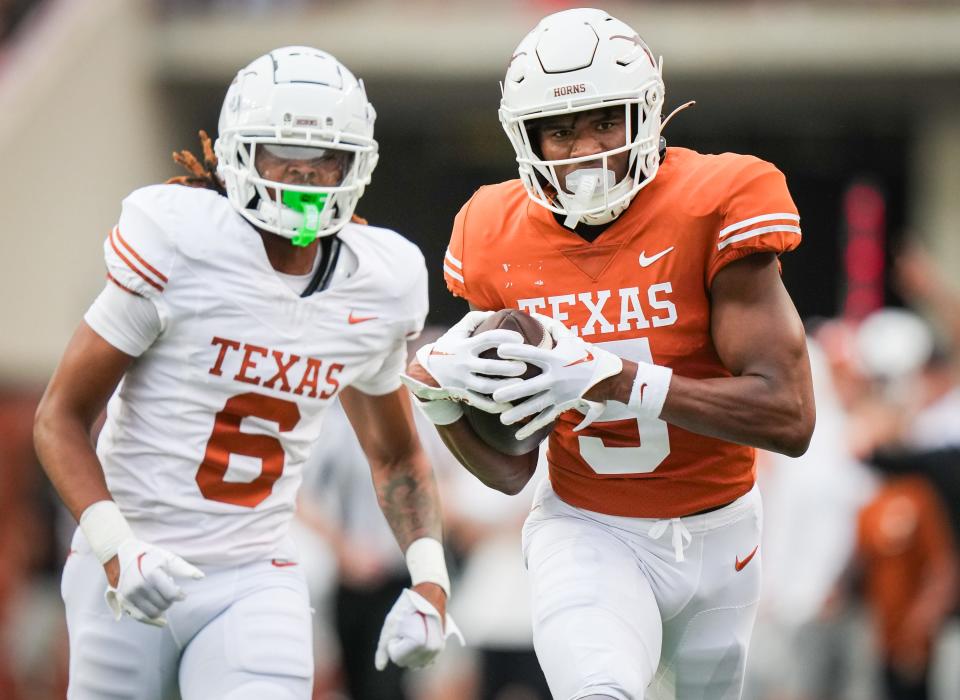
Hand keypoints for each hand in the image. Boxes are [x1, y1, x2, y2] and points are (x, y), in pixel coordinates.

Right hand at [104, 538, 203, 626]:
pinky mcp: (123, 601)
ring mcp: (130, 595)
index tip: (181, 593)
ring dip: (162, 608)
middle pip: (163, 604)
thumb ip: (184, 569)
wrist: (121, 554)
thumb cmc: (149, 555)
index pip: (171, 594)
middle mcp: (139, 586)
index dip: (180, 595)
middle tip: (169, 591)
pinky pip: (140, 617)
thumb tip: (201, 577)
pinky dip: (151, 619)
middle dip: (170, 600)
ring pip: (153, 613)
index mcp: (151, 574)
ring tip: (162, 597)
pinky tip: (161, 619)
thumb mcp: (167, 558)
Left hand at [375, 587, 463, 670]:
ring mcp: (438, 649)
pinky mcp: (440, 648)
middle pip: (406, 663)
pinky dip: (417, 656)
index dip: (393, 643)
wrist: (428, 593)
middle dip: (401, 649)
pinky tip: (415, 644)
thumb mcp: (391, 624)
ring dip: (409, 653)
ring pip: (415, 664)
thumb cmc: (407, 606)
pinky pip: (425, 662)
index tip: (398, 628)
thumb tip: (379, 667)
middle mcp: (432, 648)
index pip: (397, 657)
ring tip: (412, 632)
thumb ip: (383, 648)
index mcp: (420, 642)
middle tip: (405, 629)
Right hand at [401, 310, 525, 412]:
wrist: (425, 372)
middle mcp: (463, 364)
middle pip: (489, 366)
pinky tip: (509, 404)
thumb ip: (472, 319)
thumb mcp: (455, 332)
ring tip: (520, 383)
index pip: (487, 339)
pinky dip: (495, 405)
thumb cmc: (446, 349)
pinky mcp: (463, 395)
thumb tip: (493, 312)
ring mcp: (462, 381)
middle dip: (508, 367)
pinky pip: (480, 403)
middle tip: (524, 365)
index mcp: (464, 347)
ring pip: (485, 386)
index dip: (505, 337)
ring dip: (504, 386)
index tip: (520, 338)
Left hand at [493, 313, 621, 439]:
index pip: (532, 354)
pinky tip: (518, 436)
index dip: (516, 351)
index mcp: (555, 359)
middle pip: (531, 386)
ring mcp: (559, 394)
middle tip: (495, 394)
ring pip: (536, 406)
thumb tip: (533, 314)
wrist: (607, 377)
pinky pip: (545, 419)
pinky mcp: (561, 406)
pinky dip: (532, 429)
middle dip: (513, 391)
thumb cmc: (585, 354)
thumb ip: (551, 326)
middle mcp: (556, 378)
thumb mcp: (570, 338)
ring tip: (502, 418)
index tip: (499, 350)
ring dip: (519, 413)